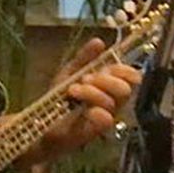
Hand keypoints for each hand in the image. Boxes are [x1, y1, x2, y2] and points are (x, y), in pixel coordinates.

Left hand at [34, 38, 141, 161]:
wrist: (41, 122)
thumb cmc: (59, 98)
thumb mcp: (70, 72)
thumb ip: (85, 57)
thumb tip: (99, 41)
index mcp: (109, 86)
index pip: (132, 78)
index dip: (125, 71)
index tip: (108, 68)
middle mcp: (111, 102)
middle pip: (125, 89)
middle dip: (106, 80)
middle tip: (85, 79)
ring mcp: (104, 118)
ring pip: (111, 102)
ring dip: (92, 93)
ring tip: (73, 90)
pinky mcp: (95, 131)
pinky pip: (106, 120)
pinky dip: (98, 112)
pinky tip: (87, 110)